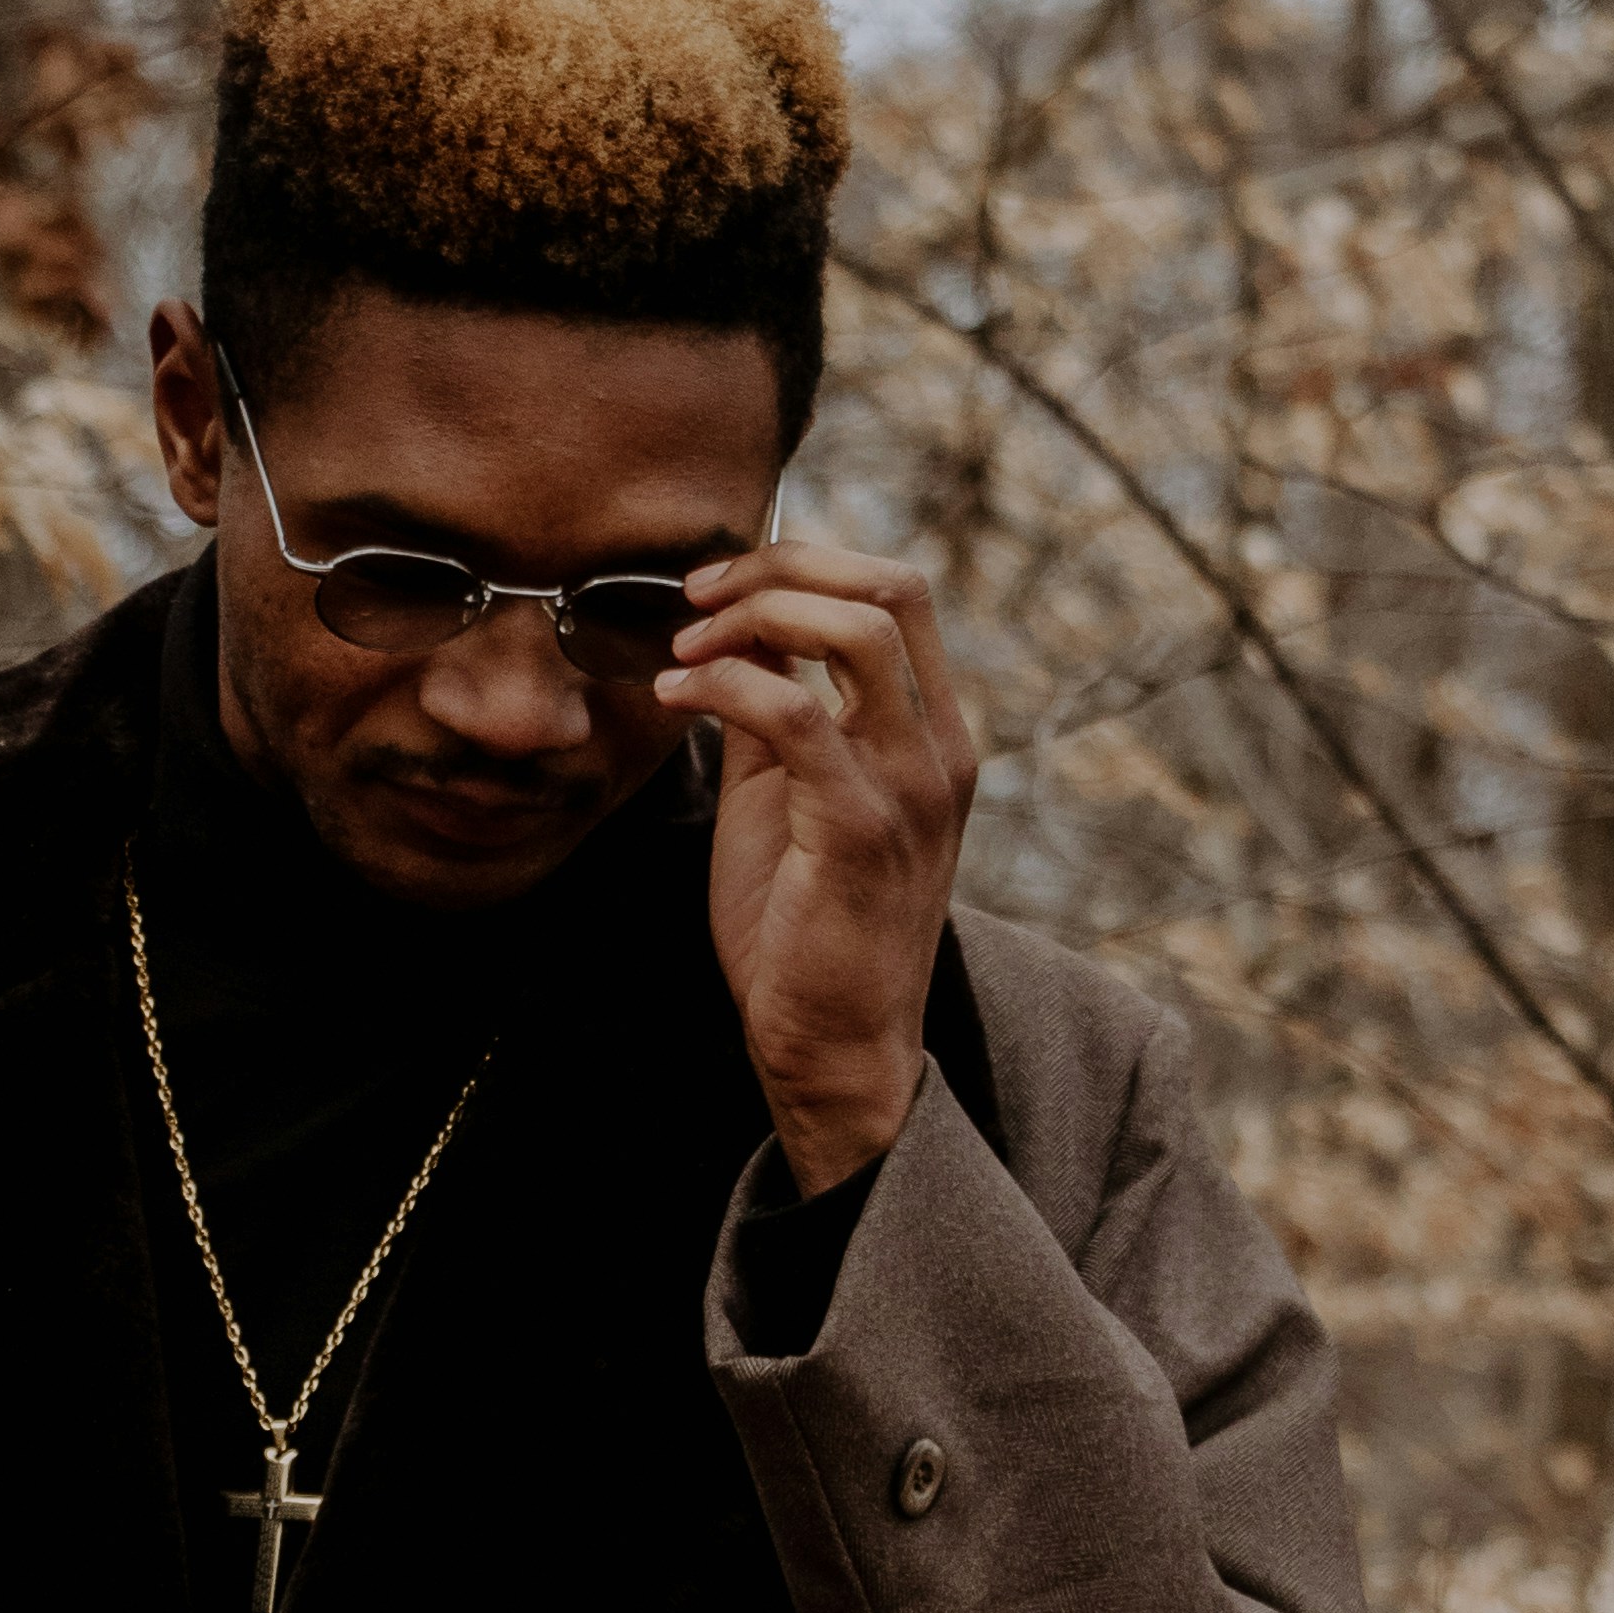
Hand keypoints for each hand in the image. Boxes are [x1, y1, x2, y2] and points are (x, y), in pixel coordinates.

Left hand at [661, 543, 977, 1192]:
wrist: (834, 1050)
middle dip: (782, 567)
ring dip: (755, 616)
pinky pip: (795, 712)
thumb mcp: (789, 799)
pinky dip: (723, 684)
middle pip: (890, 585)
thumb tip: (739, 634)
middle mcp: (939, 750)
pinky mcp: (862, 829)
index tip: (718, 589)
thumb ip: (777, 715)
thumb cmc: (805, 934)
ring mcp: (911, 787)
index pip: (896, 593)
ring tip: (684, 649)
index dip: (804, 563)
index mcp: (932, 736)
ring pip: (856, 629)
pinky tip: (674, 697)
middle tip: (696, 597)